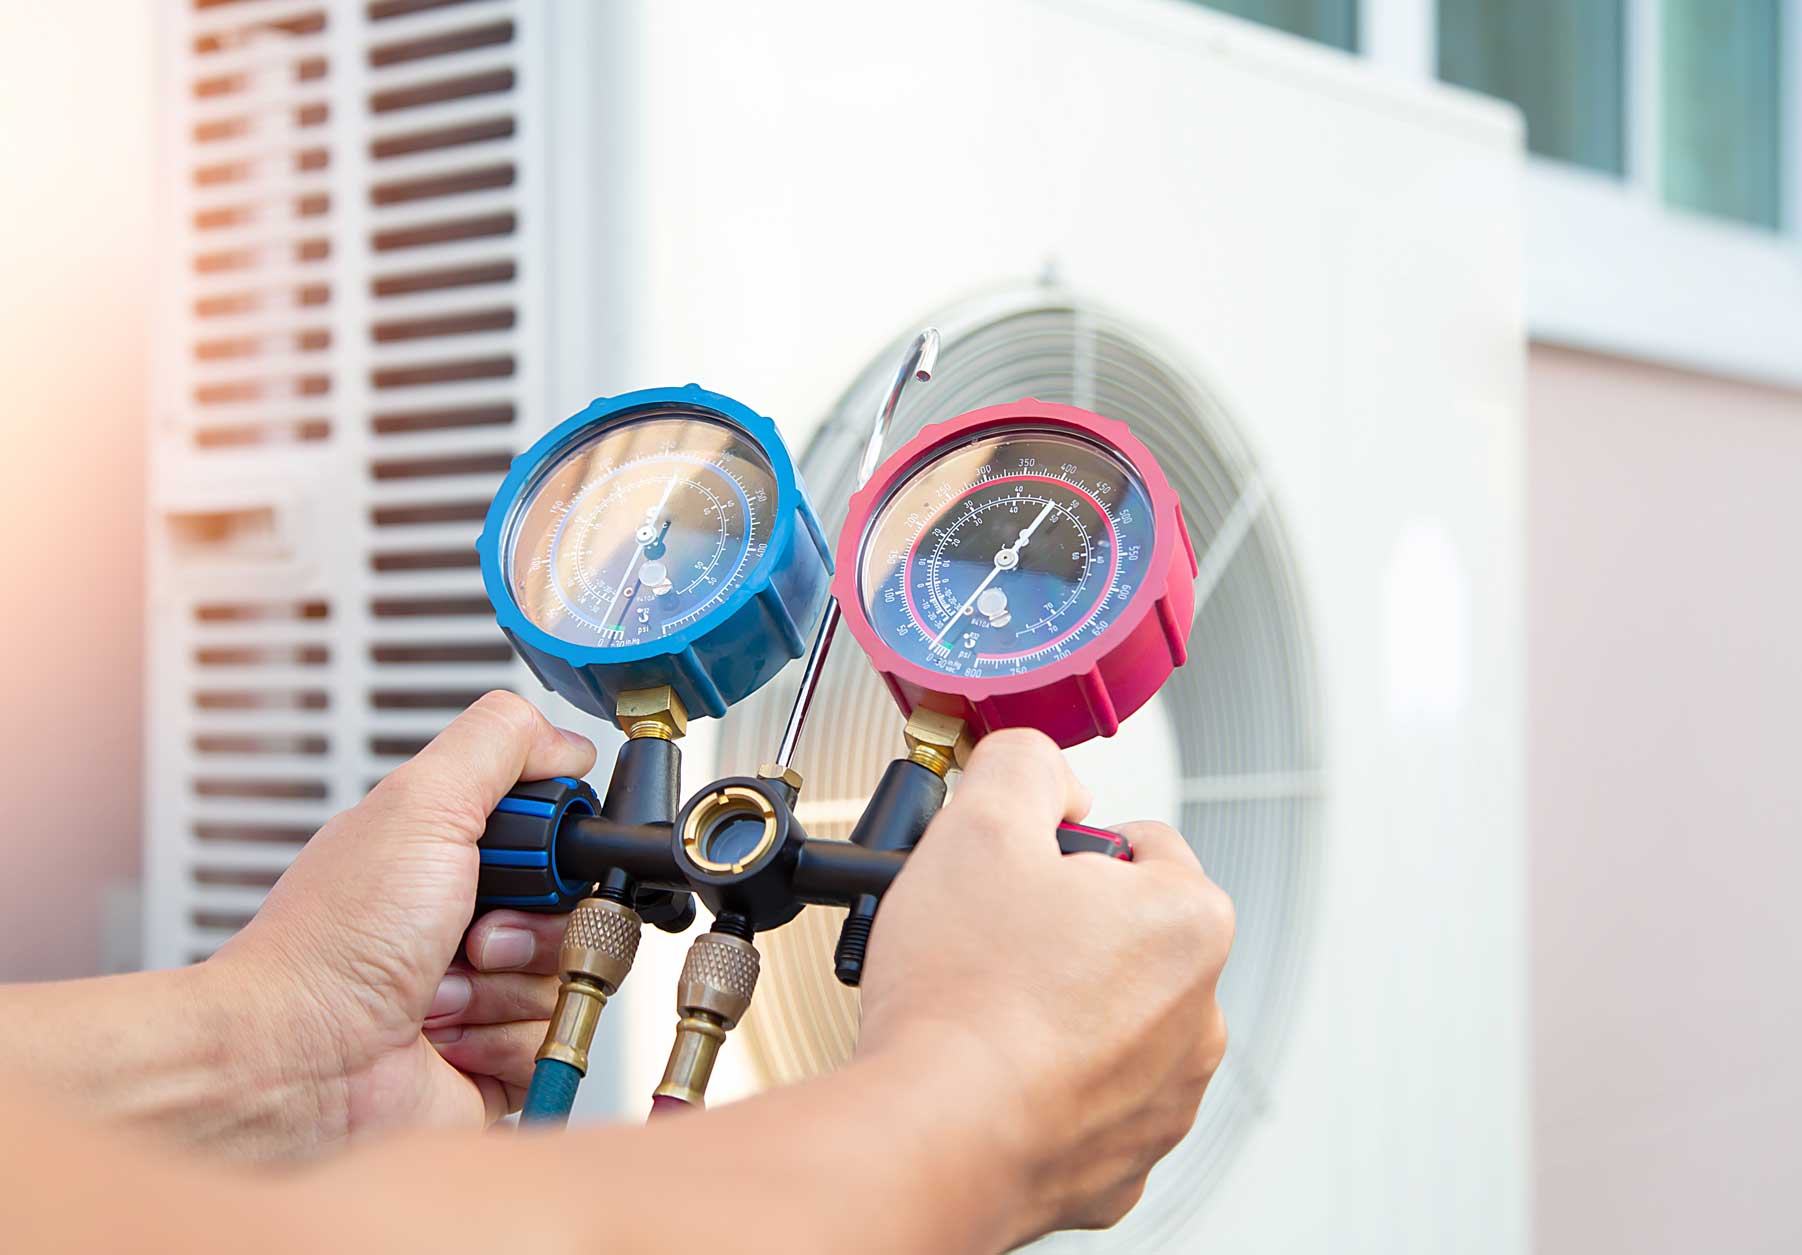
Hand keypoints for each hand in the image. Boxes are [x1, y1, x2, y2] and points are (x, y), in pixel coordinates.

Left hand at [208, 692, 597, 1153]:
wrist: (294, 1062)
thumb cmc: (332, 943)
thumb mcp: (421, 804)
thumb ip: (499, 743)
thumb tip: (568, 739)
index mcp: (447, 856)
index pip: (555, 840)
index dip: (555, 853)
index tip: (528, 861)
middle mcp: (464, 922)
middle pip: (575, 912)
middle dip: (533, 928)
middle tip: (473, 934)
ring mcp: (478, 996)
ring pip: (564, 980)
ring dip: (506, 989)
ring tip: (440, 992)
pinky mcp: (491, 1063)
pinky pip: (546, 1044)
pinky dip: (502, 1044)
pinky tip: (444, 1038)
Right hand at [856, 729, 1233, 1241]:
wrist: (932, 1137)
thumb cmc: (964, 997)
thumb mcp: (982, 820)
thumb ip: (1023, 764)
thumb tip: (1041, 770)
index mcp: (1188, 924)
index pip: (1138, 844)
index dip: (1061, 846)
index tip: (1015, 872)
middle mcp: (1200, 1017)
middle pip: (1121, 934)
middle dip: (1057, 929)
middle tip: (986, 937)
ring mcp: (1163, 1099)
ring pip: (1102, 1019)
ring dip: (1051, 1006)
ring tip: (978, 1006)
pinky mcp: (1118, 1163)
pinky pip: (1079, 1097)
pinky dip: (1038, 1082)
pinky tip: (985, 1070)